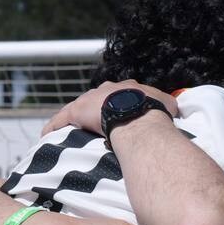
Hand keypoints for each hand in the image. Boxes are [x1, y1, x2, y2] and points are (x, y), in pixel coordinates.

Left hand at [42, 80, 177, 135]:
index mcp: (128, 87)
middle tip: (94, 125)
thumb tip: (175, 109)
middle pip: (96, 99)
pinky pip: (61, 120)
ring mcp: (91, 99)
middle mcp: (108, 88)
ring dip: (72, 120)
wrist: (138, 115)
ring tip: (69, 133)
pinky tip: (48, 136)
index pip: (119, 94)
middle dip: (94, 110)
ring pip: (77, 109)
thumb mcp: (167, 104)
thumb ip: (167, 105)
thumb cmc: (154, 112)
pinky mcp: (76, 111)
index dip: (118, 103)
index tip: (117, 114)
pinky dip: (54, 127)